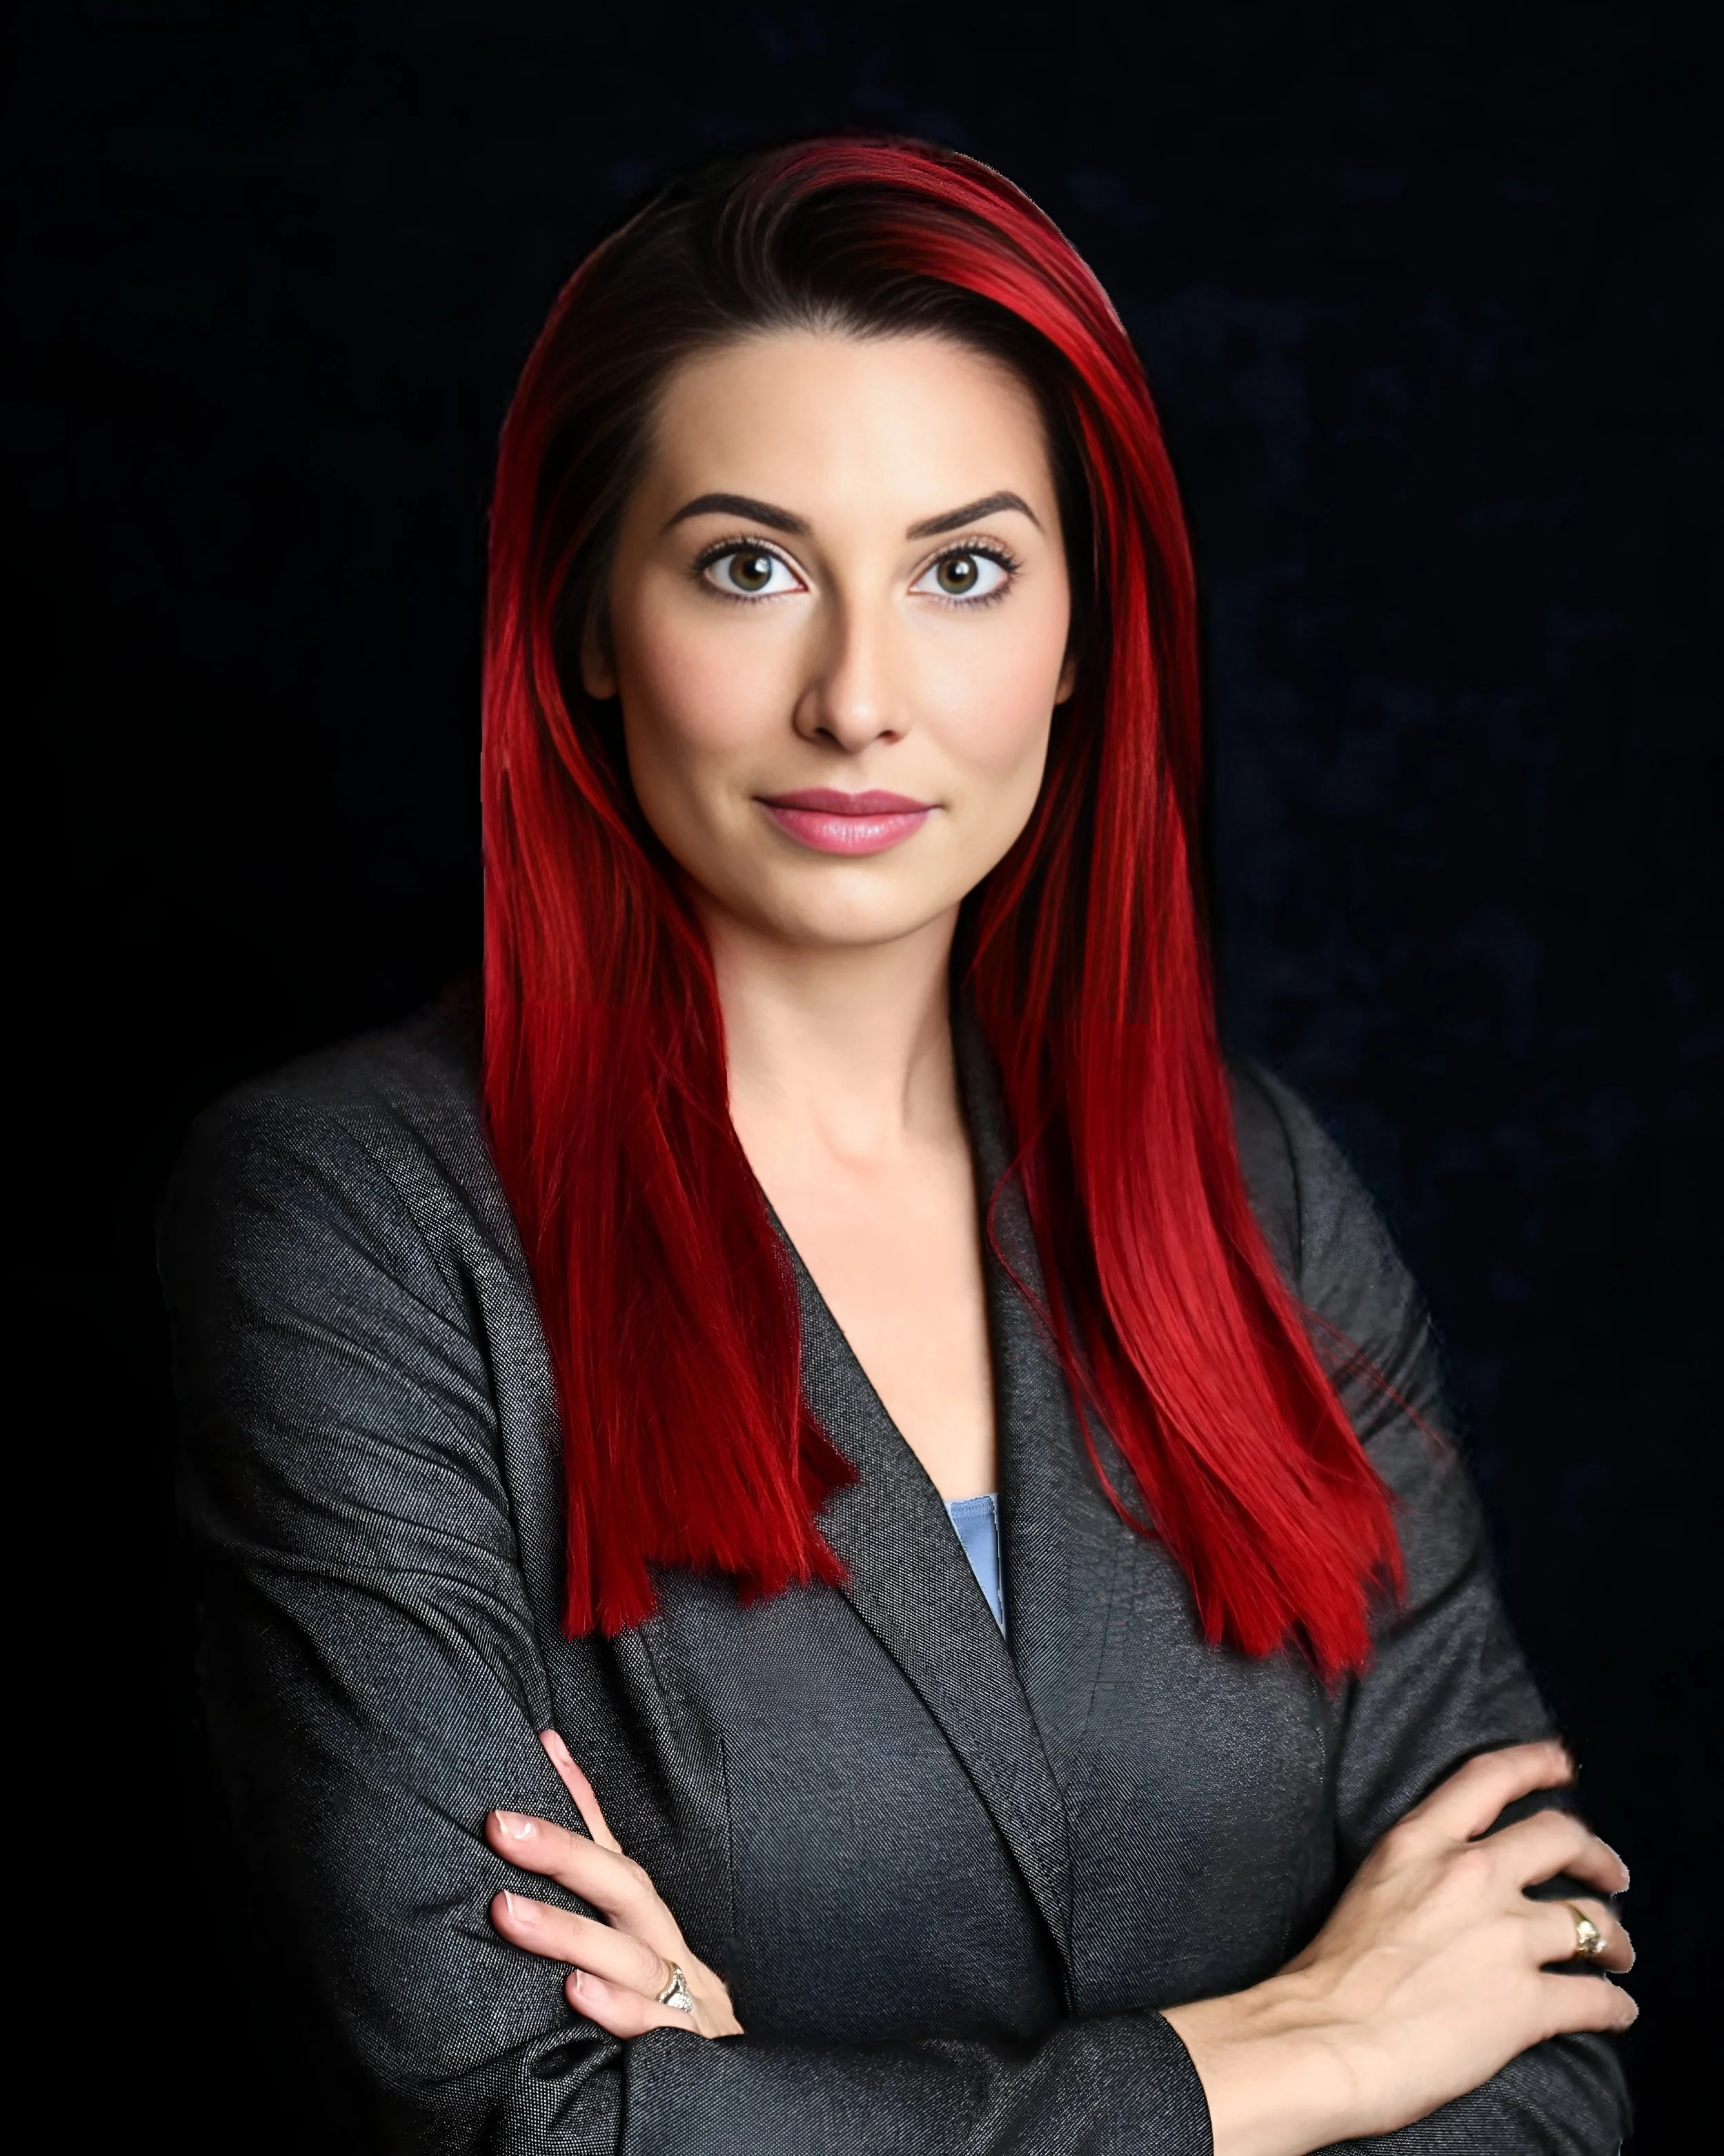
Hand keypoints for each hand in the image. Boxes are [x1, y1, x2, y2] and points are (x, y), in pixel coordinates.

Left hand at [486, 1729, 742, 2039]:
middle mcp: (668, 1949)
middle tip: (500, 1823)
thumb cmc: (668, 2022)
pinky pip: (658, 2025)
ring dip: (569, 1931)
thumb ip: (587, 1920)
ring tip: (507, 1911)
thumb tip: (528, 1858)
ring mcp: (684, 1998)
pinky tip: (579, 1993)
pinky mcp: (693, 2051)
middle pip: (623, 1888)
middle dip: (563, 1850)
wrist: (741, 2106)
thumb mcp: (629, 1964)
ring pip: (632, 1954)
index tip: (542, 1744)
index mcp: (650, 1928)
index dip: (580, 1799)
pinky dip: (620, 2007)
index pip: (612, 1854)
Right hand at [1164, 1740, 1634, 2155]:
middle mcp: (1471, 1875)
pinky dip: (1615, 2004)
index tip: (1566, 1762)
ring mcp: (1505, 1937)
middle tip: (1611, 1873)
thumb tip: (1455, 1886)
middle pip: (1561, 1837)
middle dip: (1597, 1854)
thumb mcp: (1372, 1884)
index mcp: (1422, 1841)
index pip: (1491, 1777)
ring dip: (1615, 1937)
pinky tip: (1617, 2010)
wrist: (1324, 2041)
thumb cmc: (1329, 1973)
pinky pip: (1596, 1997)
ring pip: (1591, 1919)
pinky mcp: (1526, 2003)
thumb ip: (1420, 1869)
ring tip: (1619, 1952)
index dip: (1537, 1762)